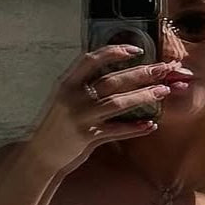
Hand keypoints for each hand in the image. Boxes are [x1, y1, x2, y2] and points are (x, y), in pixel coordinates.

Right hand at [26, 45, 193, 175]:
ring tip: (163, 91)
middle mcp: (74, 98)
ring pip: (117, 104)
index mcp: (67, 84)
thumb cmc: (56, 125)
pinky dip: (135, 128)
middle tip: (163, 69)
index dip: (114, 52)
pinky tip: (150, 125)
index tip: (136, 50)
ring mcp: (81, 118)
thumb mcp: (64, 99)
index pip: (91, 60)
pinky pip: (117, 131)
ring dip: (143, 96)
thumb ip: (83, 85)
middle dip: (141, 73)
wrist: (41, 154)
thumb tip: (115, 73)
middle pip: (112, 81)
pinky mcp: (87, 138)